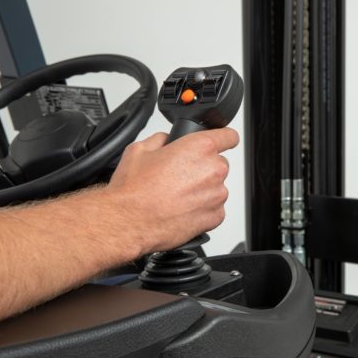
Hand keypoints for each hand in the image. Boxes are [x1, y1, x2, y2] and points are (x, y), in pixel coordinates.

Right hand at [106, 128, 238, 253]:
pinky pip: (214, 208)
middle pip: (219, 164)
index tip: (222, 142)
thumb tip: (168, 140)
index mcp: (199, 148)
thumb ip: (162, 139)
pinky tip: (181, 209)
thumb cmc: (134, 189)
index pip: (229, 136)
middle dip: (203, 168)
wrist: (128, 222)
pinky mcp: (215, 216)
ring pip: (216, 187)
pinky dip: (202, 209)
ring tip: (176, 196)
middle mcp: (213, 170)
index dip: (224, 138)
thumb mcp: (140, 149)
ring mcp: (216, 195)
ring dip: (202, 190)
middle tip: (179, 177)